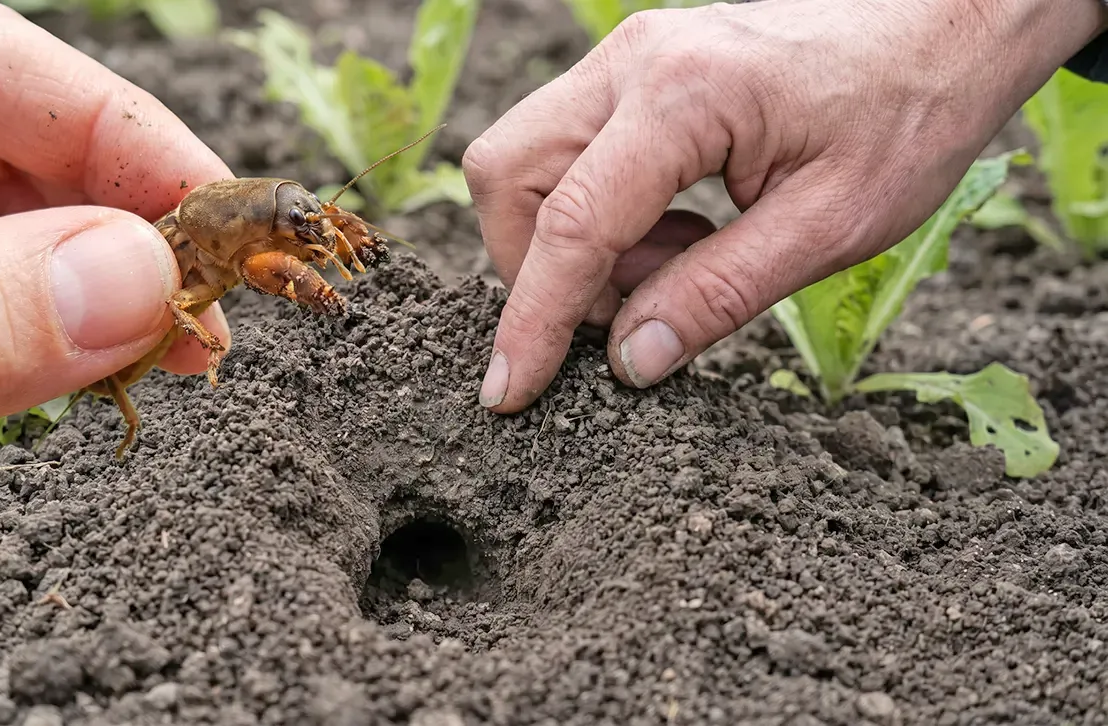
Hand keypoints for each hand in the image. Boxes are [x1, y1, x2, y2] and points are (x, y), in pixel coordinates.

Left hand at [0, 1, 234, 491]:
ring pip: (4, 230)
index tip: (215, 208)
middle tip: (217, 296)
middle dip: (125, 219)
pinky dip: (53, 344)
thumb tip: (132, 284)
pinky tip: (109, 368)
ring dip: (105, 290)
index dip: (110, 123)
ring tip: (183, 345)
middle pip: (3, 142)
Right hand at [463, 0, 1107, 412]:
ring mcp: (629, 57)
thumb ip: (718, 295)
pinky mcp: (638, 70)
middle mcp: (633, 62)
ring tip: (677, 264)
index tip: (511, 392)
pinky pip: (572, 150)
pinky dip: (601, 212)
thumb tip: (630, 361)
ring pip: (529, 160)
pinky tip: (681, 230)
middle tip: (628, 313)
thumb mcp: (831, 226)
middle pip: (511, 175)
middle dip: (537, 267)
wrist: (947, 22)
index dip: (534, 319)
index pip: (571, 223)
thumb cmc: (910, 112)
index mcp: (685, 97)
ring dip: (573, 241)